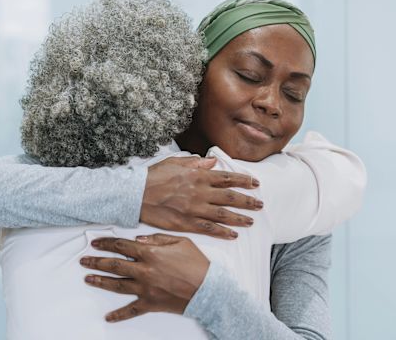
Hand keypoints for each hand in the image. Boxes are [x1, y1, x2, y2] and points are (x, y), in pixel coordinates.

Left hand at [79, 234, 208, 321]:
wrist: (209, 288)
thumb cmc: (198, 263)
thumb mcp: (180, 241)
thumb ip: (157, 238)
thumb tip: (138, 238)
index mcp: (150, 252)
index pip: (122, 246)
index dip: (106, 243)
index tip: (96, 243)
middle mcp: (144, 270)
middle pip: (114, 265)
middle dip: (96, 261)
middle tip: (84, 260)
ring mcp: (145, 288)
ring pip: (116, 285)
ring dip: (100, 281)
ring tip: (88, 278)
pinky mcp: (150, 303)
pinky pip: (131, 310)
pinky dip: (119, 315)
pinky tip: (108, 317)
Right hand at [142, 156, 262, 238]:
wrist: (135, 194)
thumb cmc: (153, 177)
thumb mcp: (174, 162)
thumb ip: (195, 163)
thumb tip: (212, 161)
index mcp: (198, 176)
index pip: (227, 178)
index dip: (243, 181)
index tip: (255, 183)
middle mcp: (200, 192)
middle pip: (230, 197)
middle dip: (247, 201)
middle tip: (260, 204)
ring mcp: (194, 209)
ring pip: (223, 214)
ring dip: (239, 218)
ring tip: (251, 220)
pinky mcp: (186, 223)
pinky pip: (209, 229)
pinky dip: (223, 232)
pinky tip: (233, 235)